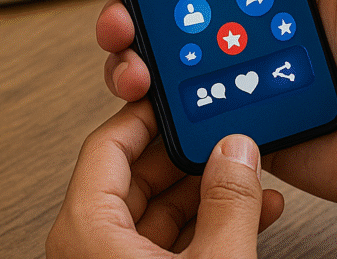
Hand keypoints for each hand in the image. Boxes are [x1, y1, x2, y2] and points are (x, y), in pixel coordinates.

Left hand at [46, 101, 284, 257]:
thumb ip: (229, 203)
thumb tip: (238, 152)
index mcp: (85, 230)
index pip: (108, 144)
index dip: (147, 113)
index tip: (179, 94)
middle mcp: (89, 246)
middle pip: (136, 174)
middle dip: (189, 153)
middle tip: (223, 131)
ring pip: (158, 210)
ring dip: (206, 192)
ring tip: (247, 173)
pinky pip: (170, 243)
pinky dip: (209, 226)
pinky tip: (251, 213)